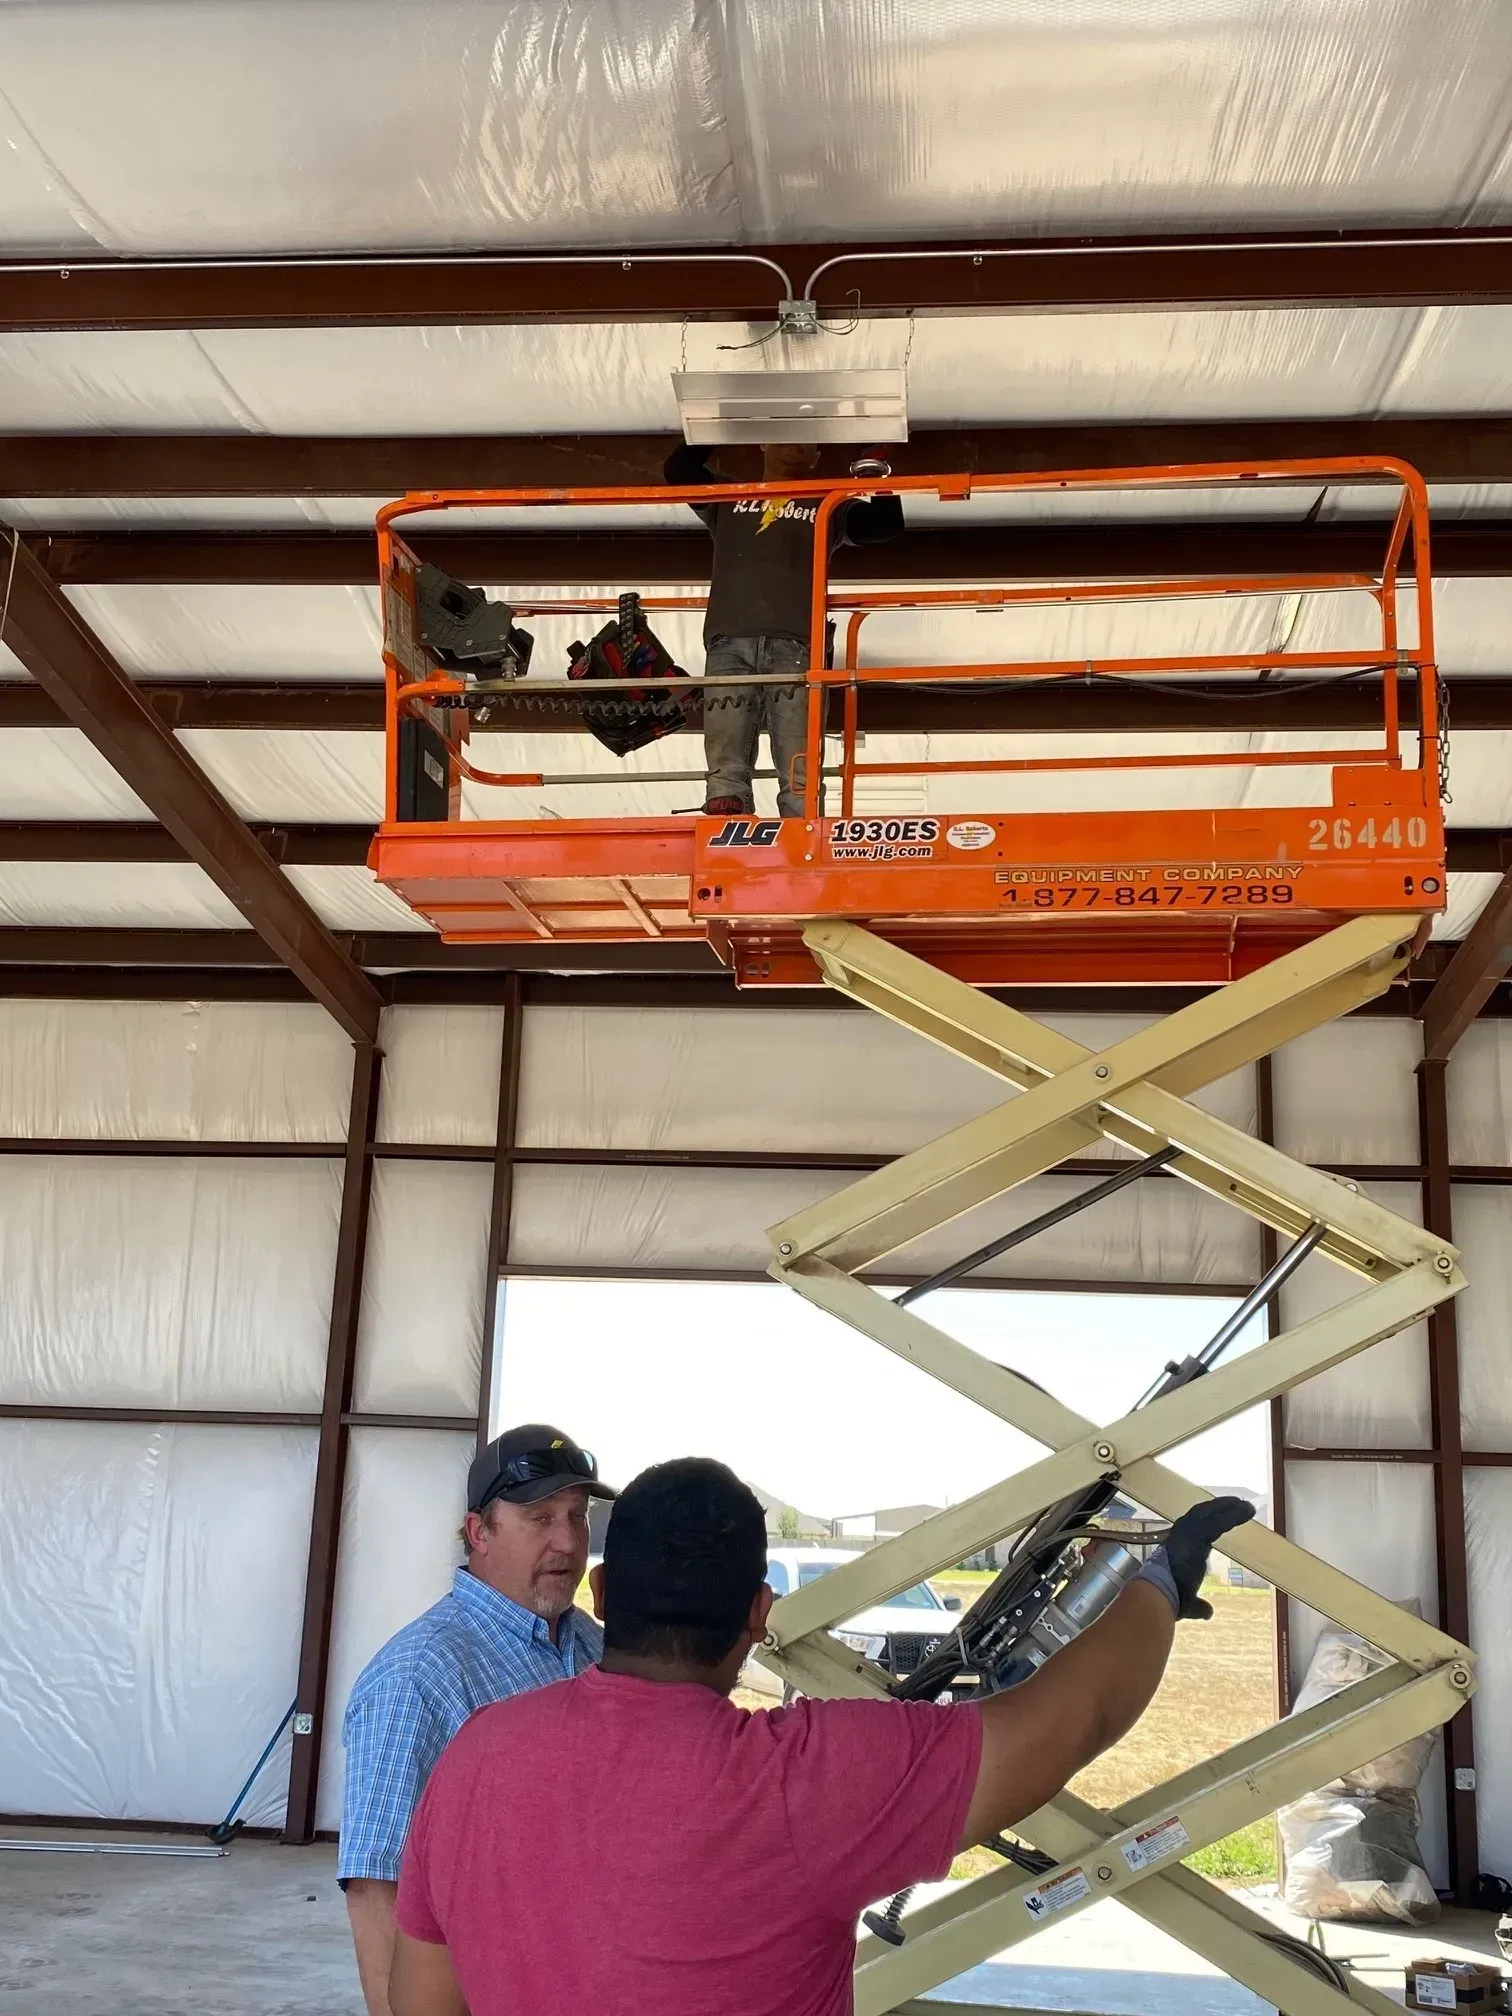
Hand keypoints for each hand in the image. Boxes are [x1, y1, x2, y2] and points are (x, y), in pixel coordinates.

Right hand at [1160, 1497, 1256, 1618]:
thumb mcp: (1187, 1602)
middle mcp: (1180, 1535)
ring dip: (1228, 1507)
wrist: (1158, 1595)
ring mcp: (1188, 1533)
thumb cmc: (1168, 1598)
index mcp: (1177, 1547)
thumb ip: (1199, 1605)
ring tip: (1245, 1505)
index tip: (1220, 1517)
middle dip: (1218, 1507)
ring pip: (1210, 1513)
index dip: (1206, 1521)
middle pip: (1201, 1514)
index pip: (1193, 1528)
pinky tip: (1247, 1510)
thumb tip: (1208, 1612)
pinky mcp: (1198, 1536)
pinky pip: (1219, 1521)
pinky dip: (1234, 1515)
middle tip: (1237, 1503)